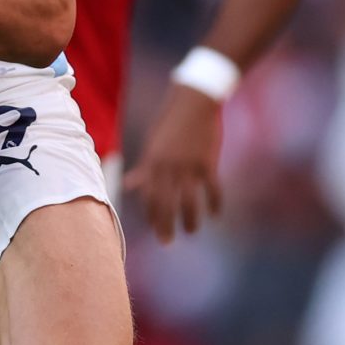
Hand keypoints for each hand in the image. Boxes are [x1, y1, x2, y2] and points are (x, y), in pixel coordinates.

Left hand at [127, 84, 224, 242]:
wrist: (195, 101)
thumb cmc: (171, 122)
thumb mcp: (153, 144)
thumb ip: (144, 168)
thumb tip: (129, 184)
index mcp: (153, 163)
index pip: (149, 196)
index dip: (151, 214)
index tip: (154, 228)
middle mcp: (168, 167)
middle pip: (166, 203)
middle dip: (165, 225)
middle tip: (166, 242)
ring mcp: (189, 166)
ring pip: (189, 201)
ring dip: (190, 220)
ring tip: (191, 231)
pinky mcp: (208, 163)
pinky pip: (212, 189)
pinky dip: (214, 203)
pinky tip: (215, 214)